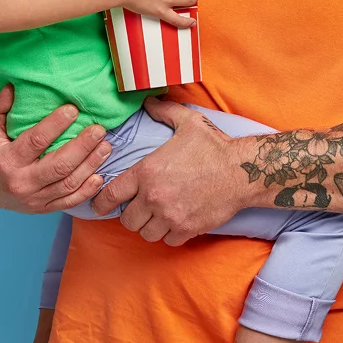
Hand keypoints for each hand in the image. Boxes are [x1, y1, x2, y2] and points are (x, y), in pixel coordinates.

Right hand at [0, 84, 111, 212]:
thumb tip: (11, 87)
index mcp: (7, 161)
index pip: (35, 141)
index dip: (55, 125)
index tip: (73, 110)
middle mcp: (21, 183)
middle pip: (59, 165)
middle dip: (82, 147)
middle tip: (99, 130)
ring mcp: (34, 199)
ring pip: (68, 183)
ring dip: (91, 165)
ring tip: (106, 146)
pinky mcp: (44, 208)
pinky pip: (69, 202)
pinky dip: (87, 191)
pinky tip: (100, 176)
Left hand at [90, 98, 245, 244]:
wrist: (241, 171)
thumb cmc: (214, 147)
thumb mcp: (188, 123)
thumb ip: (164, 112)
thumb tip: (149, 101)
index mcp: (147, 172)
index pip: (111, 195)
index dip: (101, 203)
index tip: (100, 206)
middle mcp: (153, 197)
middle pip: (127, 219)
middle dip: (131, 215)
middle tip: (140, 208)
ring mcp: (170, 215)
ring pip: (146, 233)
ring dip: (150, 226)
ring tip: (158, 217)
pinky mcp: (186, 228)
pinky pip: (168, 241)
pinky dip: (170, 234)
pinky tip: (176, 223)